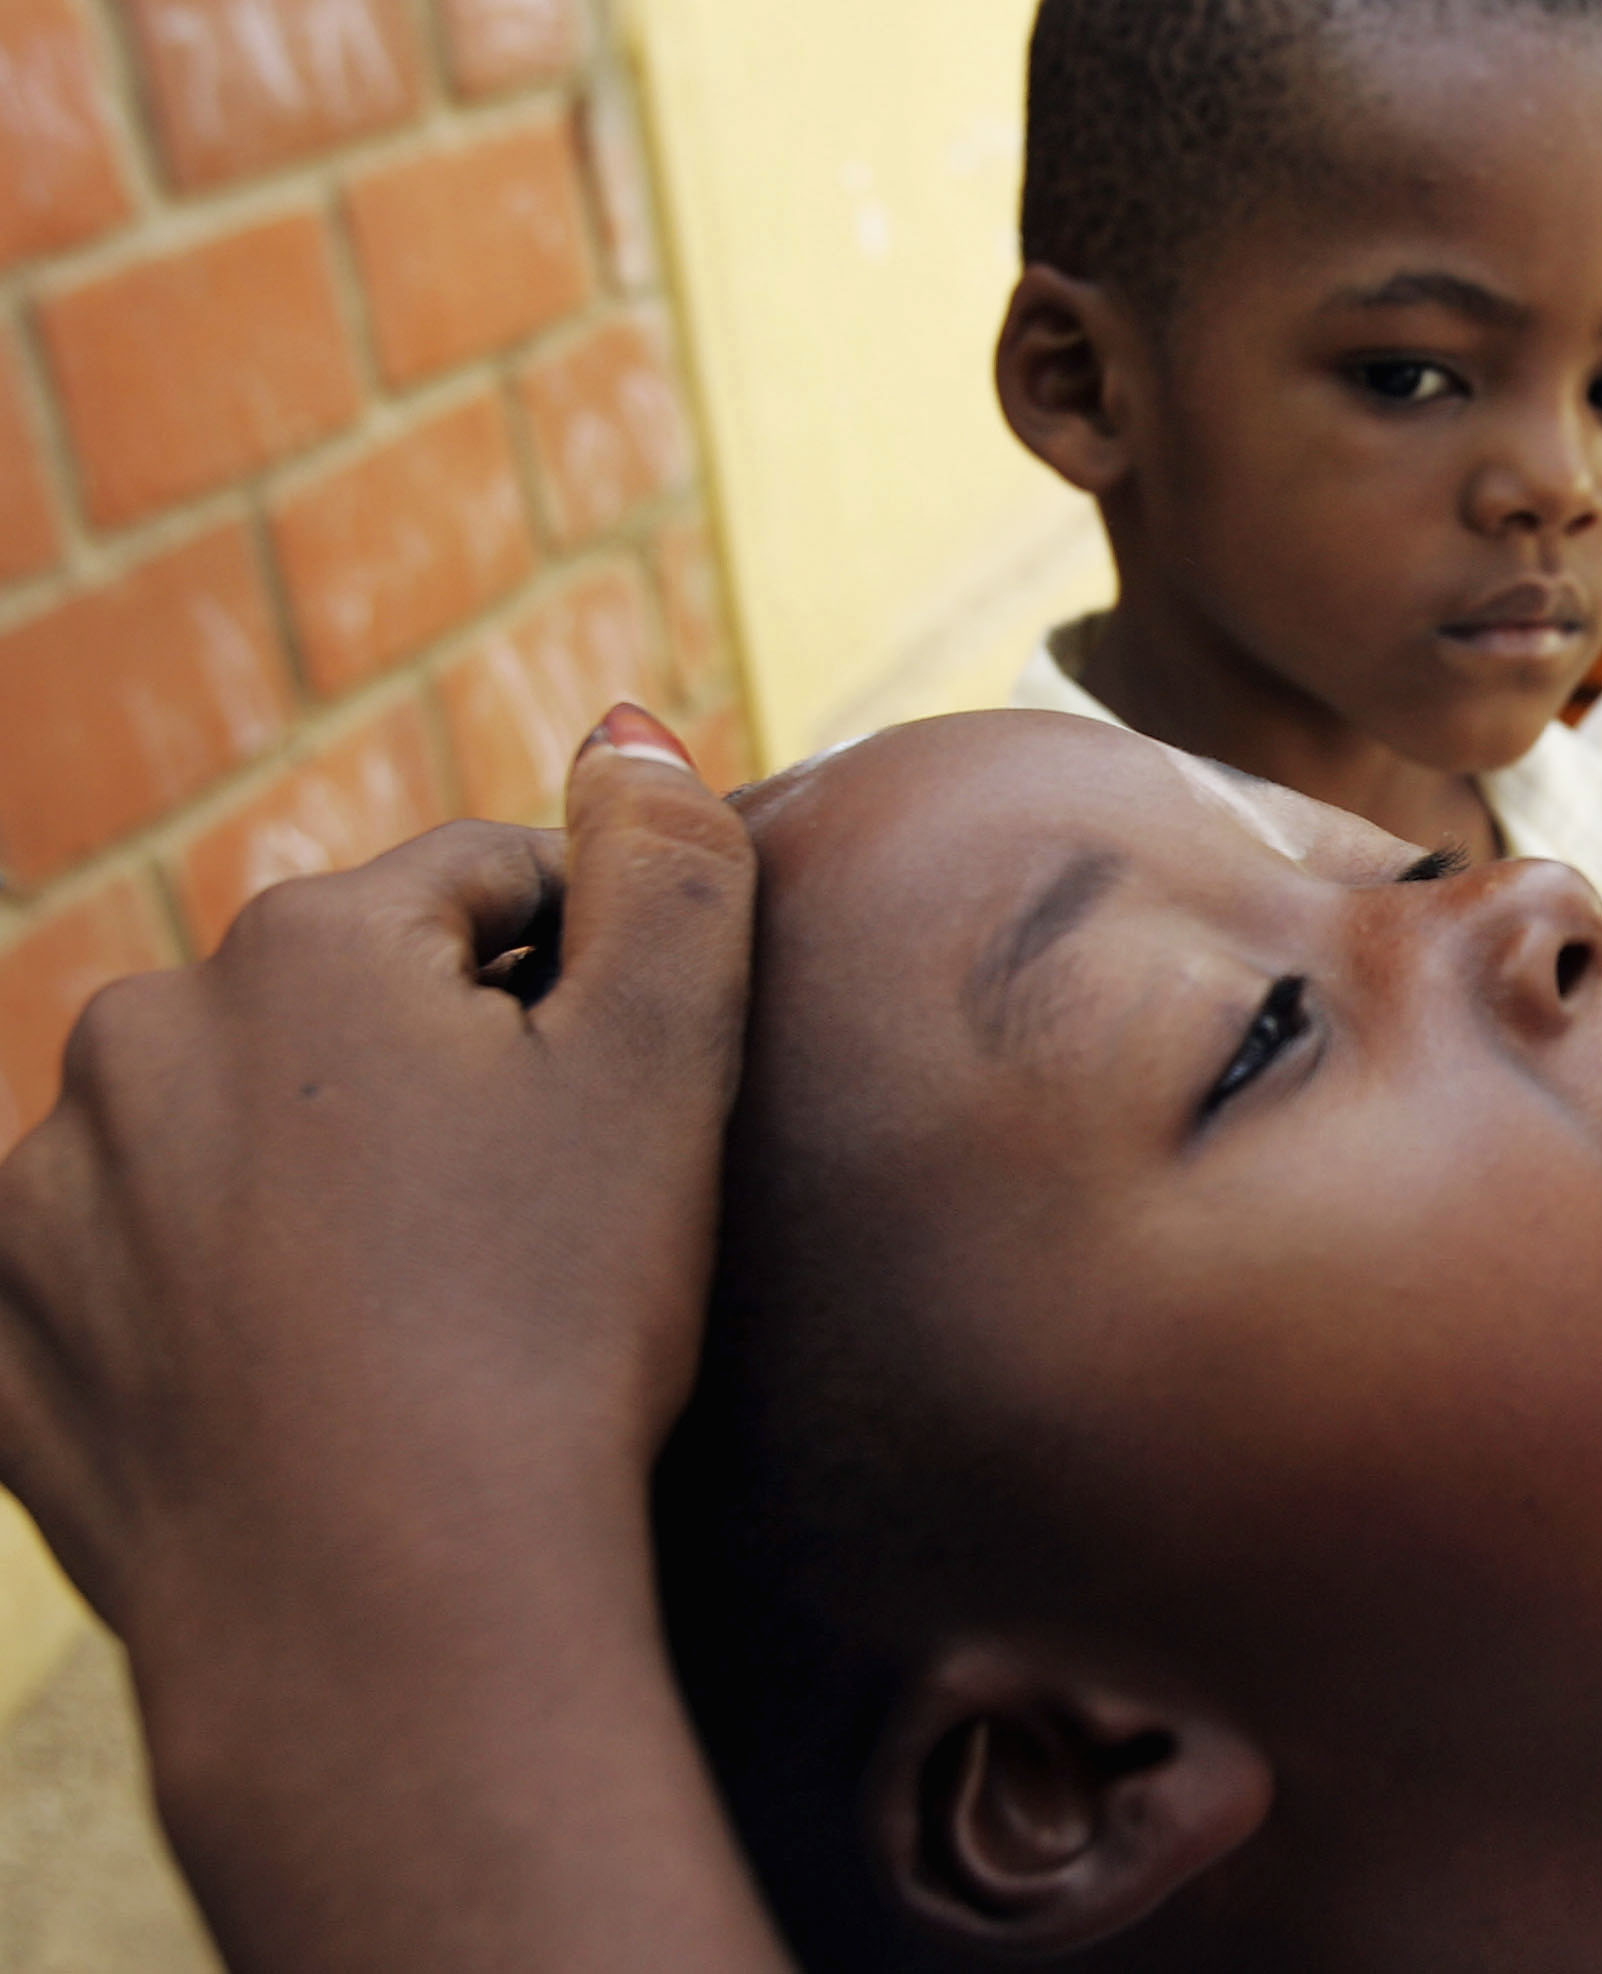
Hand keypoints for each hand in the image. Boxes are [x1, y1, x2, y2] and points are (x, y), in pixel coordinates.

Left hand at [0, 706, 785, 1972]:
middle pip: (334, 1002)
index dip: (579, 974)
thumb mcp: (667, 1072)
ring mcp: (46, 1195)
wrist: (388, 1618)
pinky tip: (300, 1371)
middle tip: (529, 1218)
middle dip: (429, 1070)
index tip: (623, 1098)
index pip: (479, 885)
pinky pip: (117, 1268)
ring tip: (415, 1309)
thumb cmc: (552, 1328)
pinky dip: (201, 1295)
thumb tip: (628, 726)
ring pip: (219, 1129)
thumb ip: (670, 868)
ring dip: (307, 1175)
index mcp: (305, 943)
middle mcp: (135, 1031)